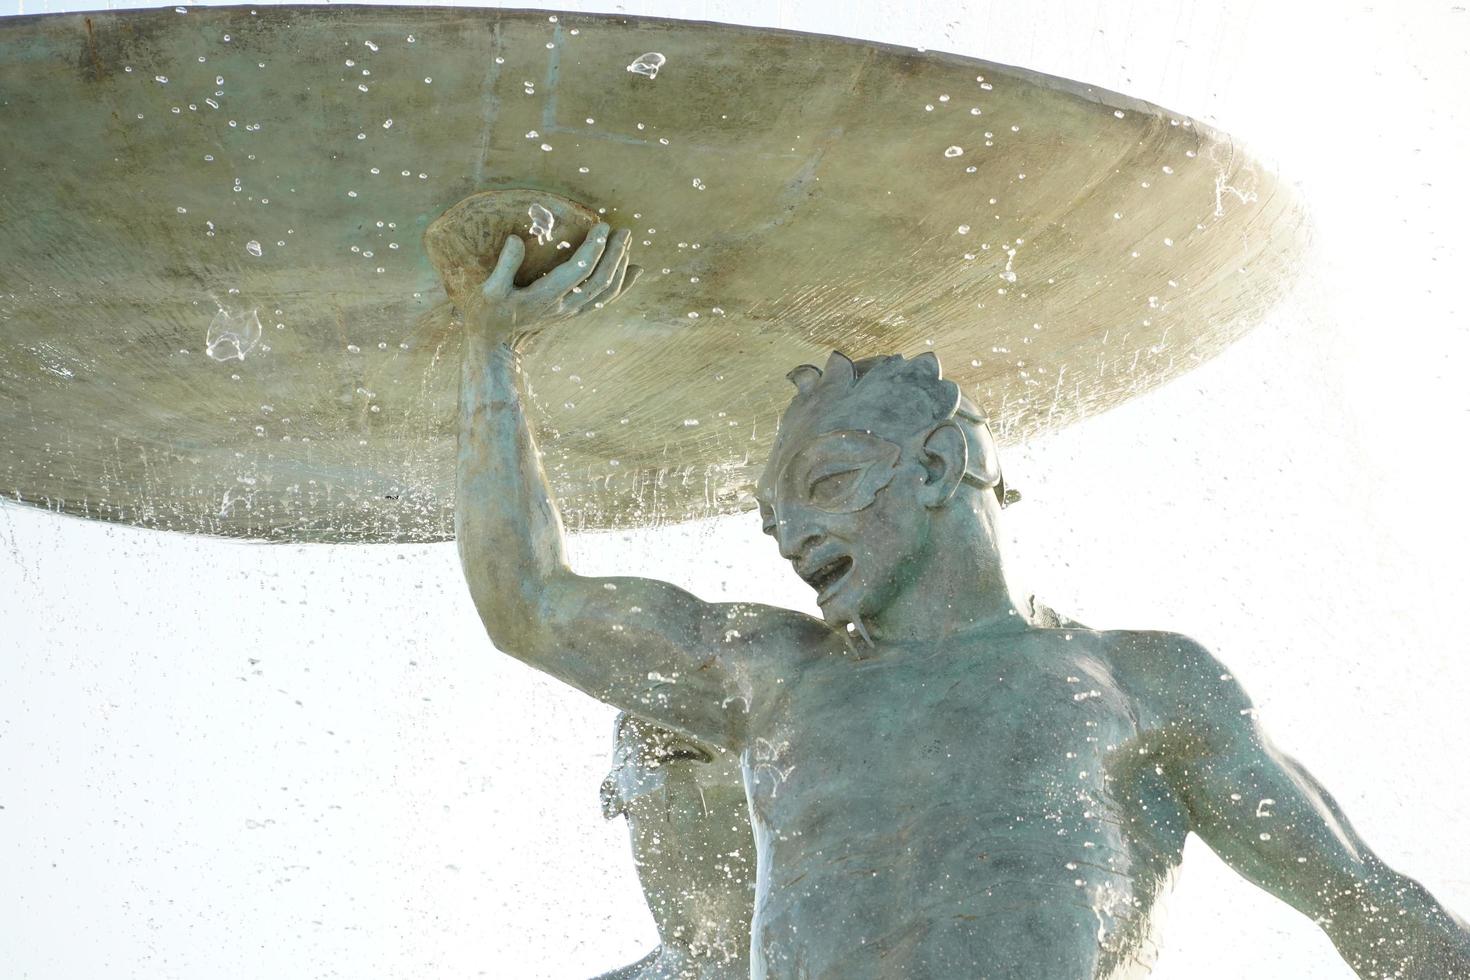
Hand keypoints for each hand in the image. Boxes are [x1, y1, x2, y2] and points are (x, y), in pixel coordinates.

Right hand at [466, 222, 639, 347]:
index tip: (602, 225)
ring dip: (620, 267)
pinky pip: (605, 300)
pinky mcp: (574, 313)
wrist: (497, 345)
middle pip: (600, 280)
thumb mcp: (489, 291)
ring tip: (627, 243)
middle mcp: (564, 306)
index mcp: (545, 297)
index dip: (594, 248)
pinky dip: (623, 285)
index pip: (579, 271)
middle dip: (615, 255)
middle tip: (624, 231)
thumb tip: (515, 239)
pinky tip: (635, 270)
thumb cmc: (490, 314)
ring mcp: (571, 311)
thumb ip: (504, 266)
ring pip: (606, 291)